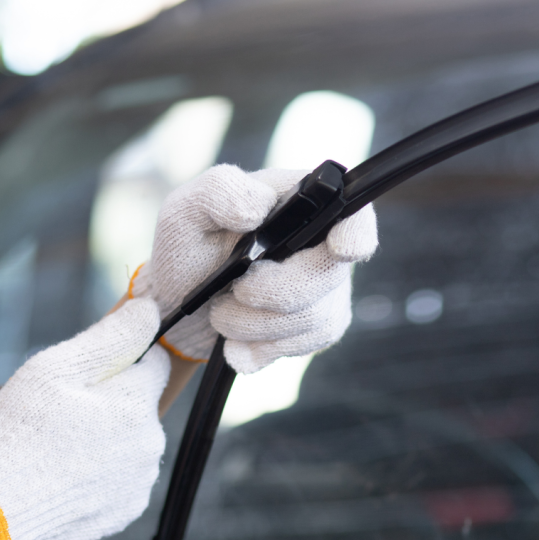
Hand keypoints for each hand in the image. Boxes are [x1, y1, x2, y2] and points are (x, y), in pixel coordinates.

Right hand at [0, 299, 167, 539]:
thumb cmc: (20, 433)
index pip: (154, 363)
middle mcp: (152, 441)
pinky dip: (101, 474)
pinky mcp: (128, 510)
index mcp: (139, 403)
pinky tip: (66, 474)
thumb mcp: (57, 369)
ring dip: (108, 439)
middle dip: (112, 402)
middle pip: (140, 406)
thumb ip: (111, 336)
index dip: (124, 359)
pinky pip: (121, 479)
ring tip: (60, 447)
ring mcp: (141, 479)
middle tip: (63, 413)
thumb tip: (150, 309)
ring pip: (131, 442)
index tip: (91, 370)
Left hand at [131, 165, 377, 372]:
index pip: (353, 214)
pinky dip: (262, 347)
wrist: (180, 309)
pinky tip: (236, 342)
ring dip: (256, 324)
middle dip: (274, 292)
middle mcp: (325, 244)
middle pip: (329, 275)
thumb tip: (259, 206)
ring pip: (315, 317)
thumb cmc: (188, 250)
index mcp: (302, 203)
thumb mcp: (186, 211)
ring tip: (222, 314)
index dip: (357, 232)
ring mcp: (328, 288)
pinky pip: (307, 343)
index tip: (341, 249)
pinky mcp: (320, 324)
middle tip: (234, 292)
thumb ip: (219, 192)